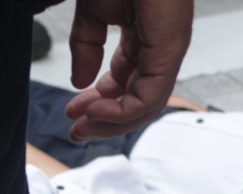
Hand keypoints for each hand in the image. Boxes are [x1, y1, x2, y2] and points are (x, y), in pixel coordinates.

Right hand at [66, 0, 192, 139]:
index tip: (72, 114)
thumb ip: (85, 46)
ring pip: (145, 106)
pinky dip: (123, 111)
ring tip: (83, 126)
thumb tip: (79, 81)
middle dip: (104, 121)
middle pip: (136, 102)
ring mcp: (167, 50)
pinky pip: (150, 96)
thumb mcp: (92, 12)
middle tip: (76, 132)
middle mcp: (160, 49)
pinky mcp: (170, 49)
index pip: (125, 84)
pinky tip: (97, 112)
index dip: (98, 104)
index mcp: (144, 39)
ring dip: (111, 122)